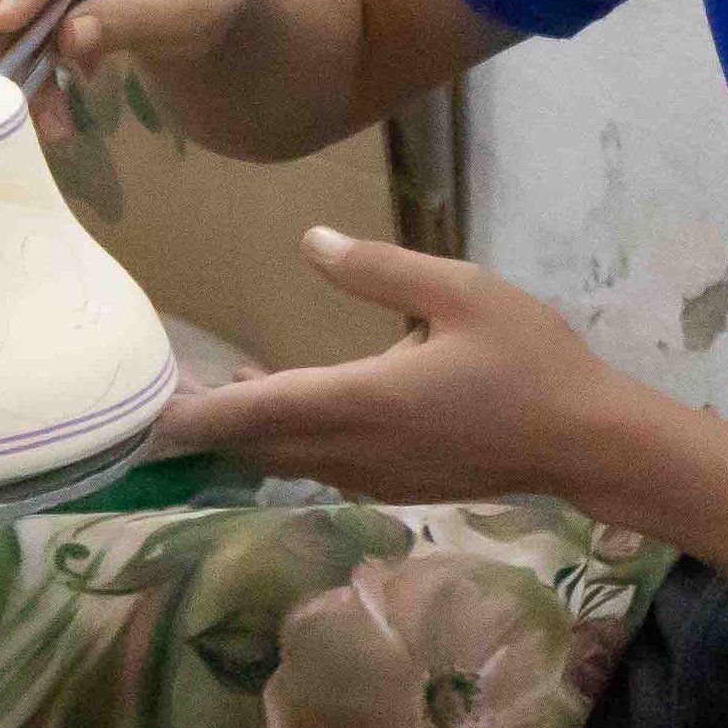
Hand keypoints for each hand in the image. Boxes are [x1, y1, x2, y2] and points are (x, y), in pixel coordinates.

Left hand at [149, 229, 654, 507]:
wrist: (586, 442)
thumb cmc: (529, 359)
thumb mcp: (461, 291)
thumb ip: (379, 270)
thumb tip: (308, 242)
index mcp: (362, 400)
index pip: (253, 413)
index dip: (192, 415)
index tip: (141, 413)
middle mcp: (355, 450)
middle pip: (257, 445)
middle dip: (205, 425)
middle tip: (156, 396)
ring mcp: (374, 476)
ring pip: (285, 460)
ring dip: (245, 434)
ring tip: (207, 396)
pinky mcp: (395, 485)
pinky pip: (319, 467)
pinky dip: (286, 443)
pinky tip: (284, 410)